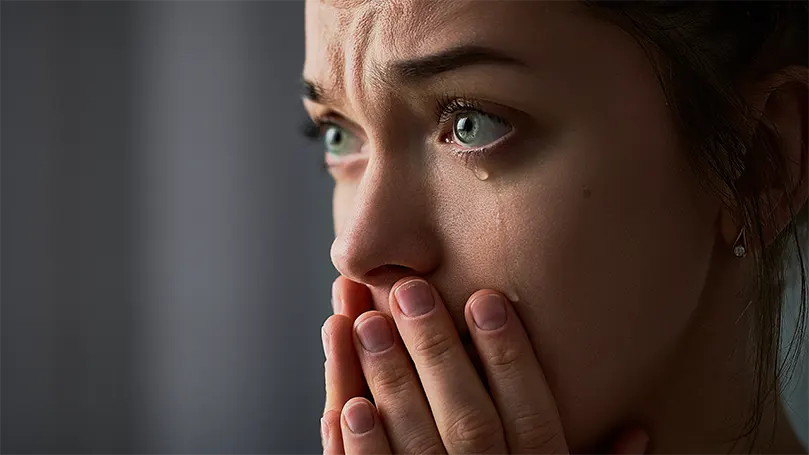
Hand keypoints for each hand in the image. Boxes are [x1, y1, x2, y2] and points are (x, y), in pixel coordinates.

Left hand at [321, 276, 648, 454]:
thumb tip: (641, 432)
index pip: (534, 417)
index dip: (510, 358)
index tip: (485, 298)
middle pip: (468, 420)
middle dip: (436, 353)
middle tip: (409, 291)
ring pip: (416, 447)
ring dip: (387, 384)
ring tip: (365, 324)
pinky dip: (360, 452)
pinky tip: (344, 405)